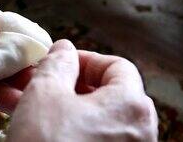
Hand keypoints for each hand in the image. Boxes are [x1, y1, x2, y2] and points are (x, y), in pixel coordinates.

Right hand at [8, 40, 157, 141]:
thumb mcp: (44, 92)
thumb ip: (58, 63)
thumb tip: (65, 50)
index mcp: (132, 106)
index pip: (118, 66)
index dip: (85, 59)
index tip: (59, 62)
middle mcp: (142, 133)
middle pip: (114, 95)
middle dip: (78, 86)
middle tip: (49, 86)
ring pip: (104, 121)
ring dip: (73, 109)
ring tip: (41, 110)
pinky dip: (78, 132)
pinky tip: (49, 134)